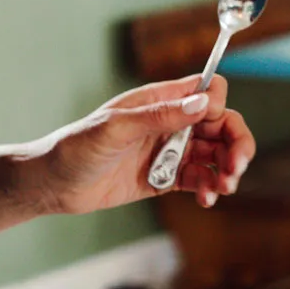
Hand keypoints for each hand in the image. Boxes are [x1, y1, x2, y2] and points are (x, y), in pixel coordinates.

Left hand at [40, 75, 255, 212]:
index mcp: (158, 100)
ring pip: (214, 154)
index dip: (218, 106)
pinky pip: (198, 179)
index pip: (207, 90)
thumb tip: (201, 103)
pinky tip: (207, 198)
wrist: (54, 185)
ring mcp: (168, 150)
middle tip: (235, 168)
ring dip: (226, 169)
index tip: (214, 126)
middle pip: (220, 124)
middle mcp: (169, 122)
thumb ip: (159, 116)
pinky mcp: (164, 177)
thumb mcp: (116, 128)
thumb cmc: (76, 147)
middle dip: (235, 144)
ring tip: (222, 188)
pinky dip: (209, 187)